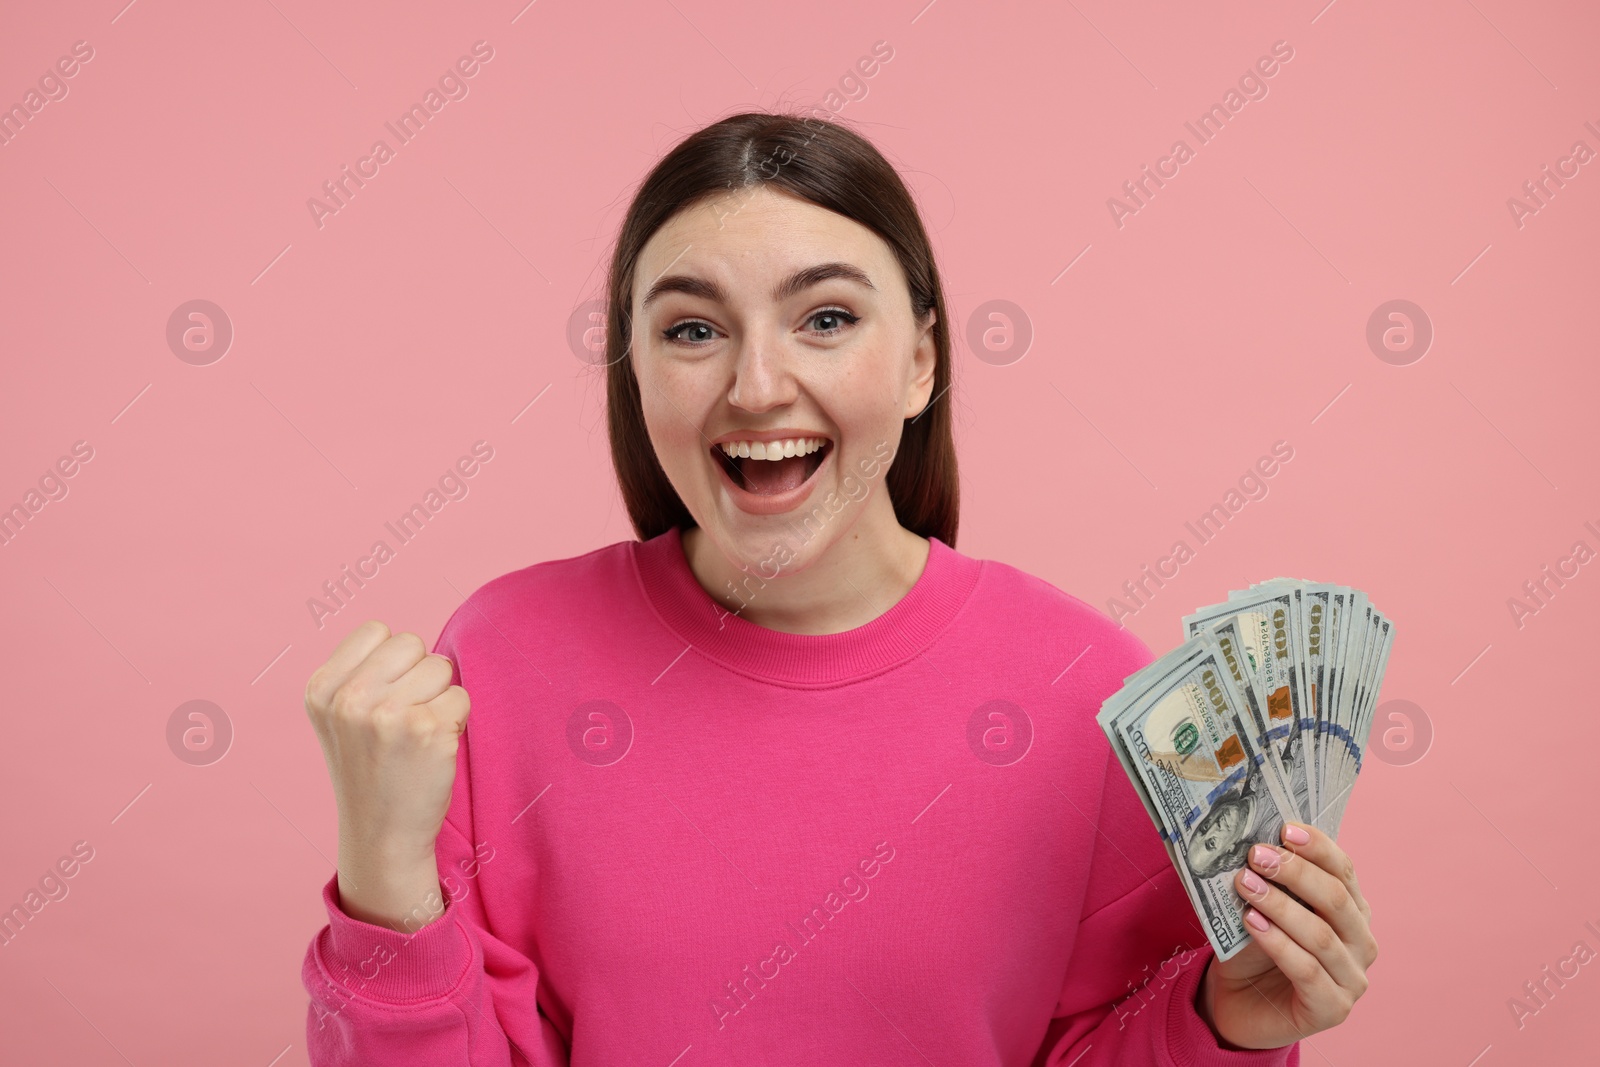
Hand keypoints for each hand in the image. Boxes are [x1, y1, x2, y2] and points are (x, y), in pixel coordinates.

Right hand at [304, 620, 470, 928]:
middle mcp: (349, 699)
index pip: (377, 630)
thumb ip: (363, 673)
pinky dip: (457, 721)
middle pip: (413, 643)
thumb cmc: (370, 769)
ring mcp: (387, 714)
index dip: (393, 661)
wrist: (383, 835)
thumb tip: (415, 644)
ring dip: (440, 697)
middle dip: (419, 674)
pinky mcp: (426, 730)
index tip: (384, 698)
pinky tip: (433, 750)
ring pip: (441, 667)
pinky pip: (461, 698)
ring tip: (417, 735)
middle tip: (404, 719)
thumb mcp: (340, 717)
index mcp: (322, 689)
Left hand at [1195, 821, 1377, 1049]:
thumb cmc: (1254, 948)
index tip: (1284, 828)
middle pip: (1335, 899)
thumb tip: (1256, 841)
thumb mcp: (1263, 907)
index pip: (1343, 871)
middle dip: (1295, 873)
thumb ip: (1270, 880)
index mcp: (1352, 911)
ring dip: (1280, 906)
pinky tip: (1252, 923)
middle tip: (1257, 855)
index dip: (1317, 847)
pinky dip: (1278, 943)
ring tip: (1245, 885)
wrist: (1238, 1003)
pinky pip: (1307, 970)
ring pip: (1321, 935)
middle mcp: (1361, 943)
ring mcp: (1352, 979)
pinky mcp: (1332, 1009)